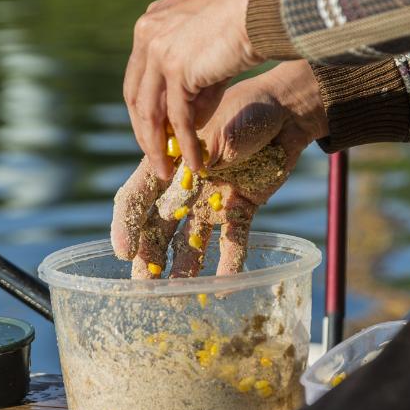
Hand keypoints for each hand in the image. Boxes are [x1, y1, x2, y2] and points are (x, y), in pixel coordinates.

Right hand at [112, 61, 327, 277]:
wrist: (286, 112)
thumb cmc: (248, 110)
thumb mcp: (222, 128)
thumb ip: (210, 153)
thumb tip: (205, 170)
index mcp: (168, 162)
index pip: (137, 196)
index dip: (126, 224)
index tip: (123, 252)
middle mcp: (184, 187)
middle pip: (158, 229)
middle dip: (148, 260)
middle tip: (143, 291)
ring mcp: (210, 202)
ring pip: (190, 243)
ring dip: (183, 271)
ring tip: (177, 299)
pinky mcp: (239, 210)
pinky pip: (232, 243)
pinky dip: (229, 266)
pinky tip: (225, 290)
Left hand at [124, 0, 264, 180]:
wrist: (265, 4)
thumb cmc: (250, 17)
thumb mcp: (212, 50)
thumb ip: (197, 81)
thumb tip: (192, 121)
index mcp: (152, 24)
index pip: (139, 78)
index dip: (145, 110)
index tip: (155, 134)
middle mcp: (148, 34)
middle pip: (136, 96)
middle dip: (146, 133)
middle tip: (157, 160)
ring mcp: (158, 50)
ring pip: (150, 112)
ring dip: (158, 147)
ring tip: (167, 172)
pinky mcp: (176, 67)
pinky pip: (178, 117)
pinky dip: (186, 144)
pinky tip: (194, 161)